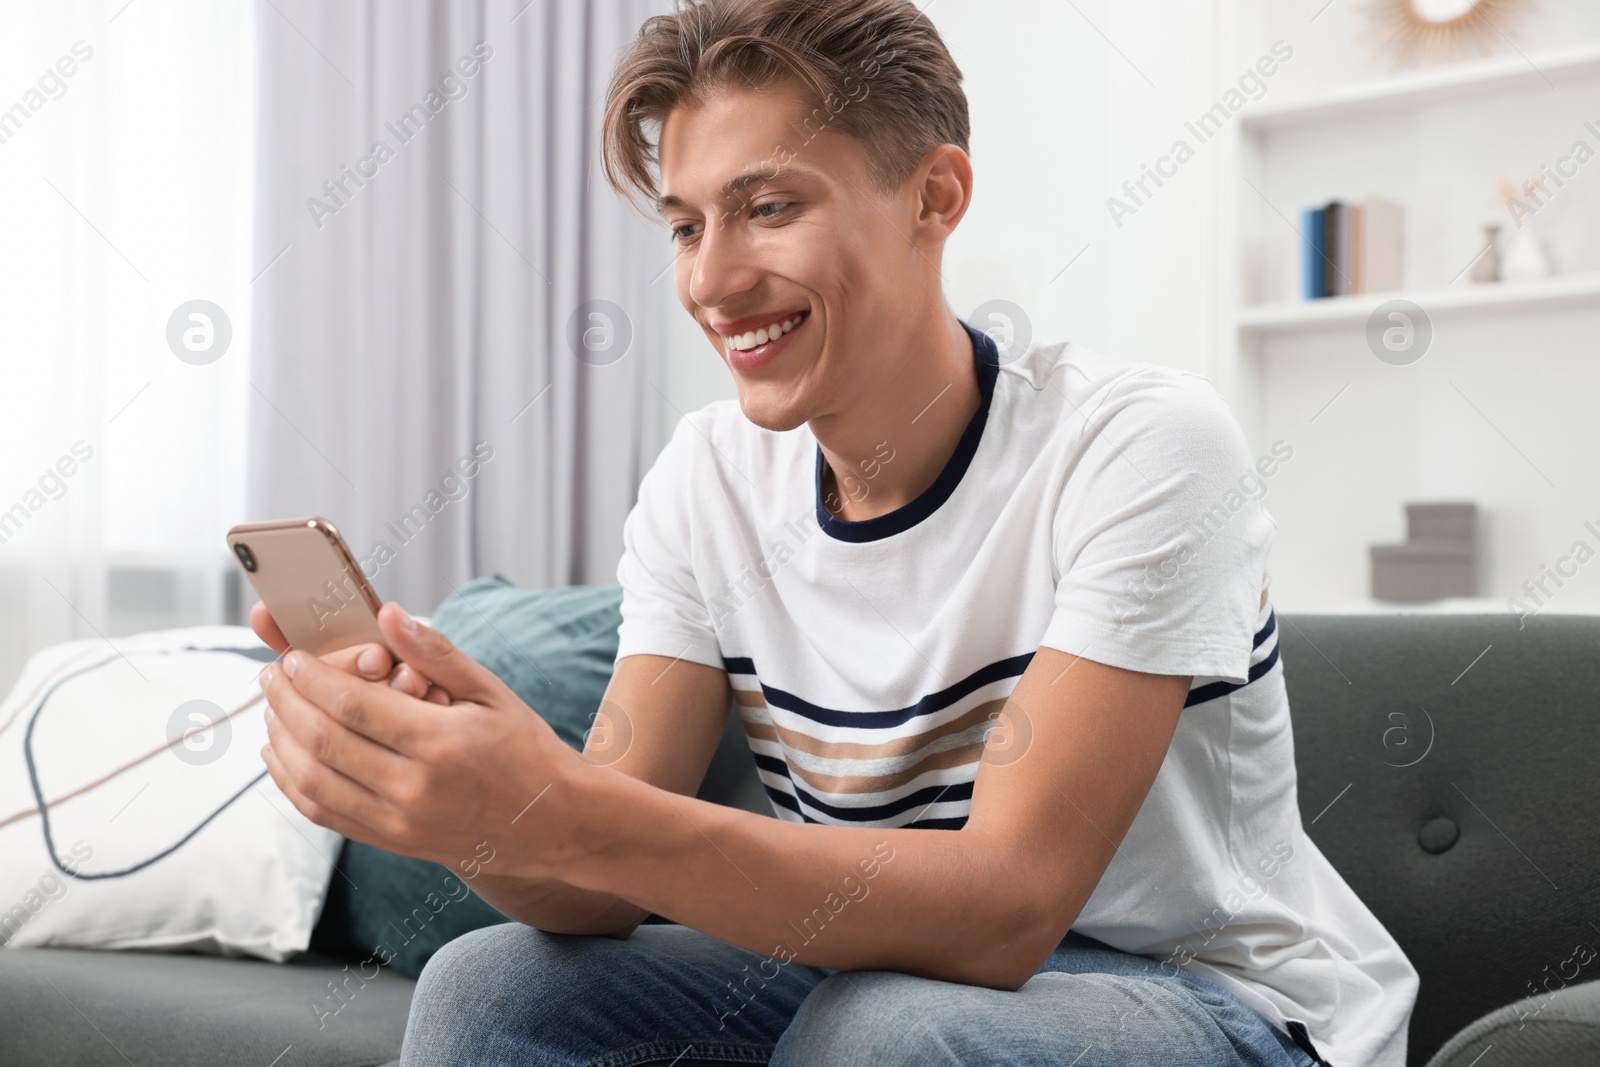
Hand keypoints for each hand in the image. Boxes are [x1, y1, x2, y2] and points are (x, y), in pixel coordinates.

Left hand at [256, 601, 583, 879]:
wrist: (550, 824)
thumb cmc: (525, 749)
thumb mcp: (492, 692)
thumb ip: (436, 653)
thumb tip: (388, 615)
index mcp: (442, 744)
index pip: (354, 706)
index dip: (312, 678)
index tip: (292, 657)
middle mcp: (414, 788)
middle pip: (323, 741)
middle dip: (286, 702)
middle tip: (271, 675)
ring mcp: (399, 821)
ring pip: (312, 781)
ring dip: (281, 741)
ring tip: (273, 709)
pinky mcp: (391, 841)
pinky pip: (323, 813)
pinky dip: (291, 783)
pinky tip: (282, 755)